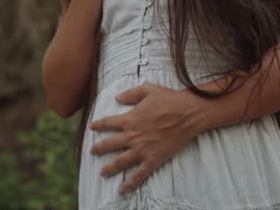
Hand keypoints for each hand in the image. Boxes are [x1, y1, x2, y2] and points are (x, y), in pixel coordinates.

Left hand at [89, 83, 211, 193]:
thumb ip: (131, 94)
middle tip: (92, 152)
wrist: (188, 113)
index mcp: (129, 119)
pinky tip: (123, 189)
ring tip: (102, 173)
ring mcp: (142, 149)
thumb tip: (117, 97)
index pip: (108, 123)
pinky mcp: (153, 159)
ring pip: (120, 161)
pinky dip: (130, 183)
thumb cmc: (170, 99)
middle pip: (109, 144)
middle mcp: (132, 135)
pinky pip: (139, 174)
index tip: (92, 127)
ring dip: (109, 168)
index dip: (98, 125)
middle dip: (98, 148)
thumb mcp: (148, 90)